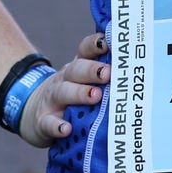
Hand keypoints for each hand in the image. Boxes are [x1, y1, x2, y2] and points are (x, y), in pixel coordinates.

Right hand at [19, 31, 110, 147]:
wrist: (32, 111)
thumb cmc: (71, 96)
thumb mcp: (83, 82)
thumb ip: (104, 75)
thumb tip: (139, 70)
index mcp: (77, 68)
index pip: (85, 50)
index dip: (95, 45)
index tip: (108, 43)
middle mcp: (64, 80)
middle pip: (76, 70)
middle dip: (92, 70)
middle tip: (108, 73)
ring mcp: (51, 100)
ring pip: (64, 93)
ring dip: (79, 93)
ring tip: (95, 96)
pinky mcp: (42, 121)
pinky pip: (49, 123)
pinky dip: (57, 126)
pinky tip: (66, 129)